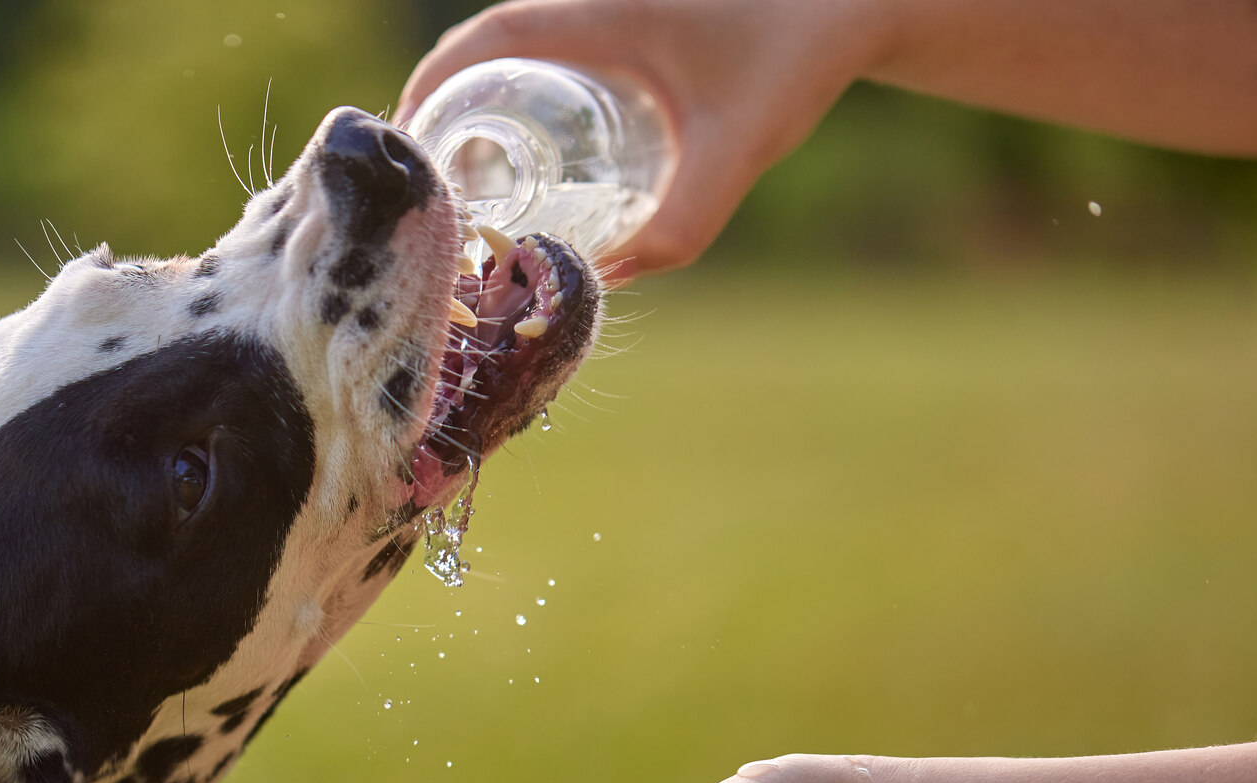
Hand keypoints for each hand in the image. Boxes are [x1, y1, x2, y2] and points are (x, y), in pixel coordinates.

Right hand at [396, 0, 887, 276]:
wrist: (854, 2)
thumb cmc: (798, 58)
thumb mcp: (739, 150)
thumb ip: (682, 225)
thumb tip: (604, 281)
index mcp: (602, 13)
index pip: (487, 37)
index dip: (432, 86)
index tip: (402, 142)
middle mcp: (593, 4)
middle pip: (485, 46)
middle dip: (441, 106)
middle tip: (424, 183)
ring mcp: (608, 11)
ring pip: (515, 49)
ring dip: (476, 101)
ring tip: (459, 178)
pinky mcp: (628, 24)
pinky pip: (548, 52)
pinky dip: (515, 94)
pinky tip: (521, 152)